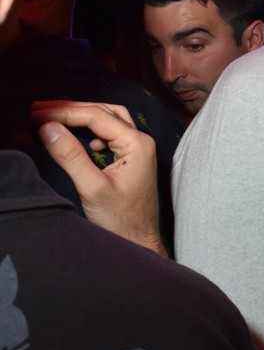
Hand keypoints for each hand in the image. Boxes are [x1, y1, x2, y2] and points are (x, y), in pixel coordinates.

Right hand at [31, 100, 166, 256]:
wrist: (140, 240)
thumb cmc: (121, 220)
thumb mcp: (92, 188)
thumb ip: (70, 156)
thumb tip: (48, 128)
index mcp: (137, 145)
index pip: (97, 116)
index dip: (64, 112)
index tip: (36, 114)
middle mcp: (141, 142)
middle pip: (103, 112)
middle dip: (70, 109)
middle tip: (38, 109)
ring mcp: (138, 149)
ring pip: (108, 120)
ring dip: (80, 116)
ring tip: (51, 116)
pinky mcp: (131, 158)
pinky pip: (110, 133)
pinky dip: (90, 129)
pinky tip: (78, 138)